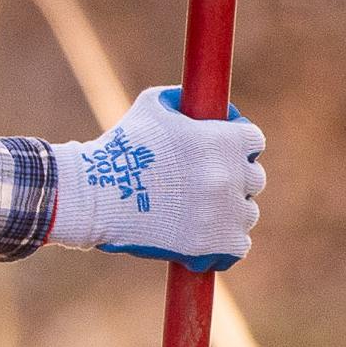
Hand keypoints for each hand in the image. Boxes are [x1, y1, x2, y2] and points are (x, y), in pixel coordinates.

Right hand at [49, 88, 267, 272]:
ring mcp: (222, 213)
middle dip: (234, 178)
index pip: (253, 141)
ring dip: (229, 211)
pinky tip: (206, 235)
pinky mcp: (211, 244)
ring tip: (201, 211)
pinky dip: (225, 242)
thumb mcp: (152, 107)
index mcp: (221, 140)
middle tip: (206, 182)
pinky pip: (238, 244)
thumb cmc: (119, 148)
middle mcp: (227, 176)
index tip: (220, 151)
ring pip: (246, 212)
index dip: (236, 144)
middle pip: (253, 178)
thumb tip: (201, 106)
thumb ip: (184, 101)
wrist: (92, 195)